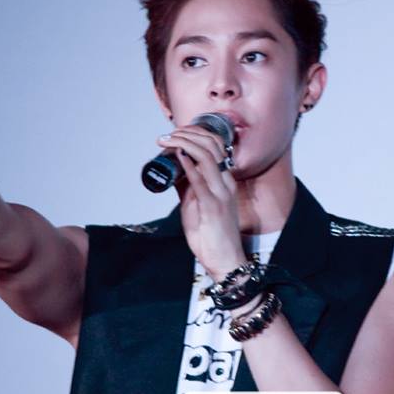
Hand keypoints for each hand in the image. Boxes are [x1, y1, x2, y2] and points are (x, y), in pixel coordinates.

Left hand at [156, 125, 246, 278]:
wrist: (225, 261)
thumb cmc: (212, 236)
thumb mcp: (196, 205)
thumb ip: (188, 187)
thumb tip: (173, 170)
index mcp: (225, 181)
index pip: (216, 145)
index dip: (196, 133)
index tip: (176, 132)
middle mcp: (226, 183)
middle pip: (212, 145)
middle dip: (187, 134)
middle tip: (167, 135)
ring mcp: (221, 194)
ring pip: (207, 157)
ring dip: (184, 144)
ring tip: (168, 141)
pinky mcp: (213, 207)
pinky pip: (201, 182)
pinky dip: (189, 166)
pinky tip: (179, 157)